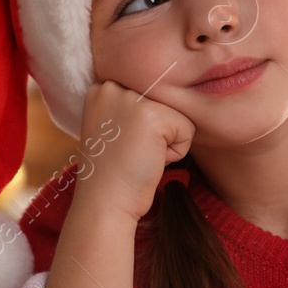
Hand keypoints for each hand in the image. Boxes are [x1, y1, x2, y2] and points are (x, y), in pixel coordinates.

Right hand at [74, 79, 195, 223]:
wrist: (105, 202)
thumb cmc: (114, 170)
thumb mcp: (113, 126)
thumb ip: (131, 106)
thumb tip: (171, 91)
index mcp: (101, 87)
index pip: (148, 94)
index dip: (143, 126)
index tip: (122, 144)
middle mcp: (113, 86)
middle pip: (164, 102)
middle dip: (156, 131)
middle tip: (130, 151)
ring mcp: (132, 98)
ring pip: (177, 115)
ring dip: (166, 141)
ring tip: (139, 155)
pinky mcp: (154, 116)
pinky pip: (187, 130)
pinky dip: (176, 152)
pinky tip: (149, 160)